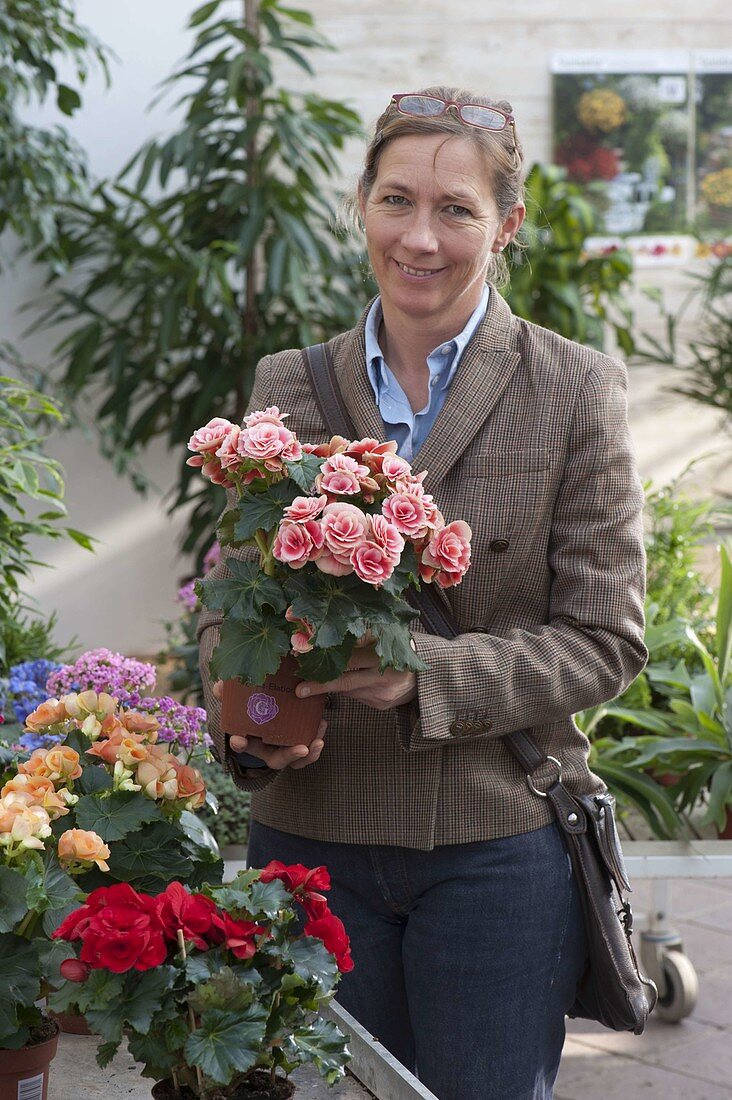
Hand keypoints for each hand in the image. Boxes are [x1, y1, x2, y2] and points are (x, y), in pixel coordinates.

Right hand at [212, 681, 325, 769]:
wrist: (269, 707)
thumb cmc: (253, 707)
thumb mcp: (239, 701)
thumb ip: (228, 694)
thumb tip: (219, 687)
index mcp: (251, 741)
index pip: (243, 746)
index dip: (240, 744)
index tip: (238, 739)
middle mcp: (269, 749)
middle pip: (277, 760)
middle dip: (289, 756)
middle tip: (301, 749)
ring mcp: (286, 748)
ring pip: (297, 759)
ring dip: (310, 753)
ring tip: (318, 741)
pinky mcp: (301, 741)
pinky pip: (310, 748)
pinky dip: (316, 740)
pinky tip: (322, 724)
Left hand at [295, 641, 416, 710]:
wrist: (423, 675)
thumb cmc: (398, 650)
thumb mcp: (384, 638)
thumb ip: (360, 639)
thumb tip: (326, 640)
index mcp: (381, 657)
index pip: (349, 660)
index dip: (327, 662)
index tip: (305, 663)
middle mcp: (381, 678)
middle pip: (345, 683)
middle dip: (320, 686)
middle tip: (299, 690)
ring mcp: (381, 694)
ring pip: (348, 691)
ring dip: (333, 685)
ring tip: (316, 682)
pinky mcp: (380, 705)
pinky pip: (357, 696)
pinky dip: (348, 690)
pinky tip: (347, 682)